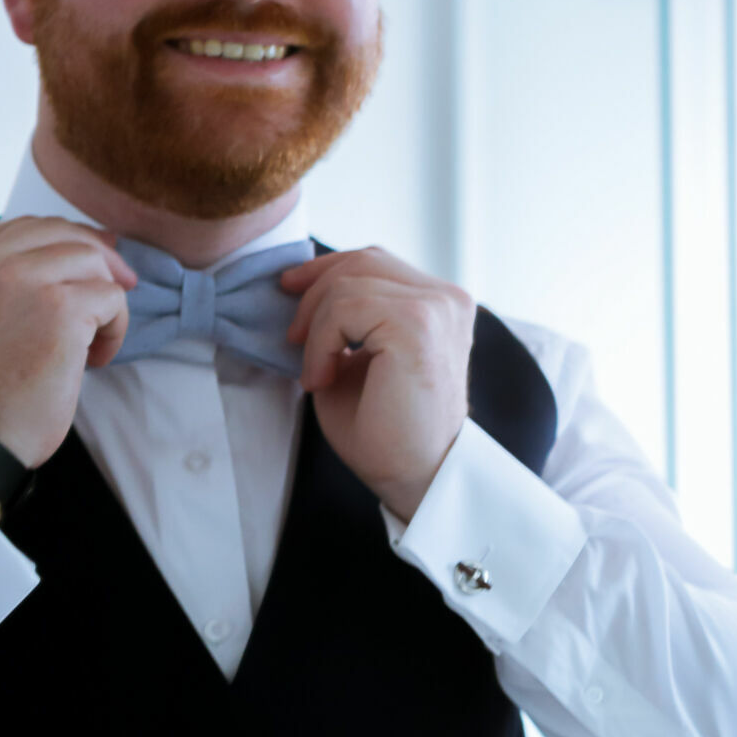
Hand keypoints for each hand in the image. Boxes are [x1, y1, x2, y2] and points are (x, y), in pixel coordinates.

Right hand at [0, 218, 137, 478]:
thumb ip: (7, 282)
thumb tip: (87, 248)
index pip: (24, 229)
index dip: (67, 239)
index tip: (95, 261)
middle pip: (60, 235)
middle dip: (98, 257)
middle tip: (122, 286)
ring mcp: (22, 280)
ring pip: (91, 263)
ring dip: (102, 300)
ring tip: (91, 341)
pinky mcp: (60, 309)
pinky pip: (111, 299)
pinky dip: (114, 329)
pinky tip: (93, 360)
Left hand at [282, 248, 473, 521]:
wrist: (416, 476)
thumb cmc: (387, 429)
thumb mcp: (360, 358)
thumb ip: (348, 319)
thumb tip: (302, 289)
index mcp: (440, 303)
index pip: (377, 261)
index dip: (326, 269)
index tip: (289, 290)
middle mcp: (447, 297)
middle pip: (363, 260)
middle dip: (314, 290)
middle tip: (292, 339)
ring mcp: (437, 307)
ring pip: (350, 281)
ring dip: (316, 326)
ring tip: (314, 373)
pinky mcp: (417, 324)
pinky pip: (346, 306)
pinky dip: (321, 342)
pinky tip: (321, 379)